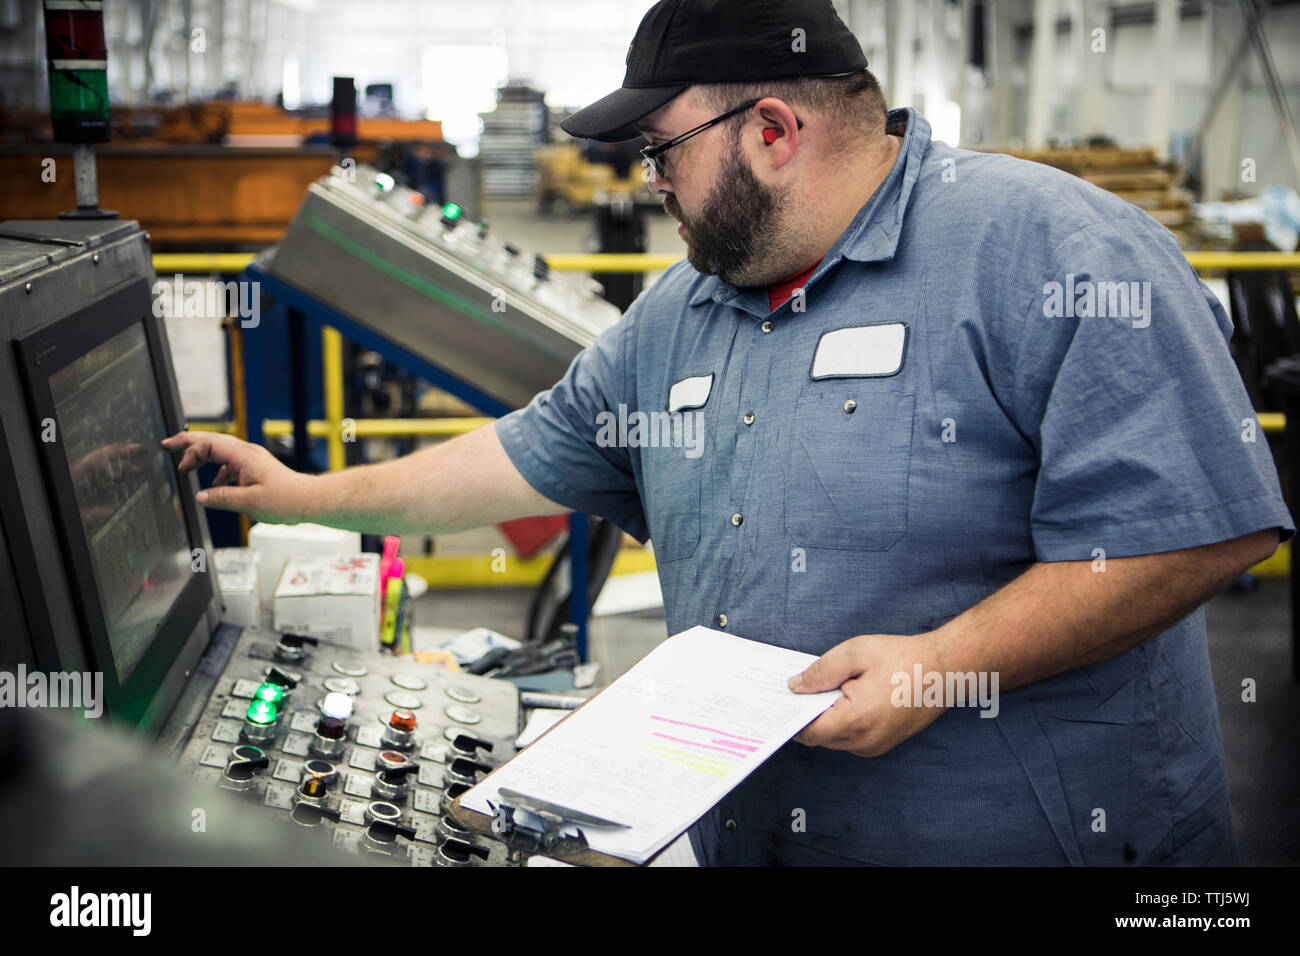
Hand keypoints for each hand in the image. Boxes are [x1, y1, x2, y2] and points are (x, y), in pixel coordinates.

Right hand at [161, 430, 312, 523]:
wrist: (308, 500)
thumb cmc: (285, 500)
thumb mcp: (249, 503)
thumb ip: (222, 498)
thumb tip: (201, 496)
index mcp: (244, 456)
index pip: (210, 444)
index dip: (191, 452)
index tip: (181, 467)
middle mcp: (247, 452)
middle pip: (213, 439)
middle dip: (188, 441)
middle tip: (168, 444)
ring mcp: (252, 458)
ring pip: (221, 449)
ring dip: (202, 454)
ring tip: (186, 464)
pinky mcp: (256, 467)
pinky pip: (231, 461)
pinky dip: (218, 468)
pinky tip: (216, 483)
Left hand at [788, 633, 949, 756]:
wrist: (945, 670)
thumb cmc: (903, 658)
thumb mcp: (855, 653)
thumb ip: (821, 672)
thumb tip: (795, 686)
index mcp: (856, 720)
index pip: (808, 731)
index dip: (793, 715)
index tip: (782, 699)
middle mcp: (865, 742)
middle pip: (820, 736)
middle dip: (808, 713)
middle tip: (800, 687)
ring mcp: (875, 747)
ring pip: (834, 739)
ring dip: (827, 717)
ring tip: (829, 688)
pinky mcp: (882, 744)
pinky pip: (851, 738)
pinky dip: (842, 721)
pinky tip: (846, 697)